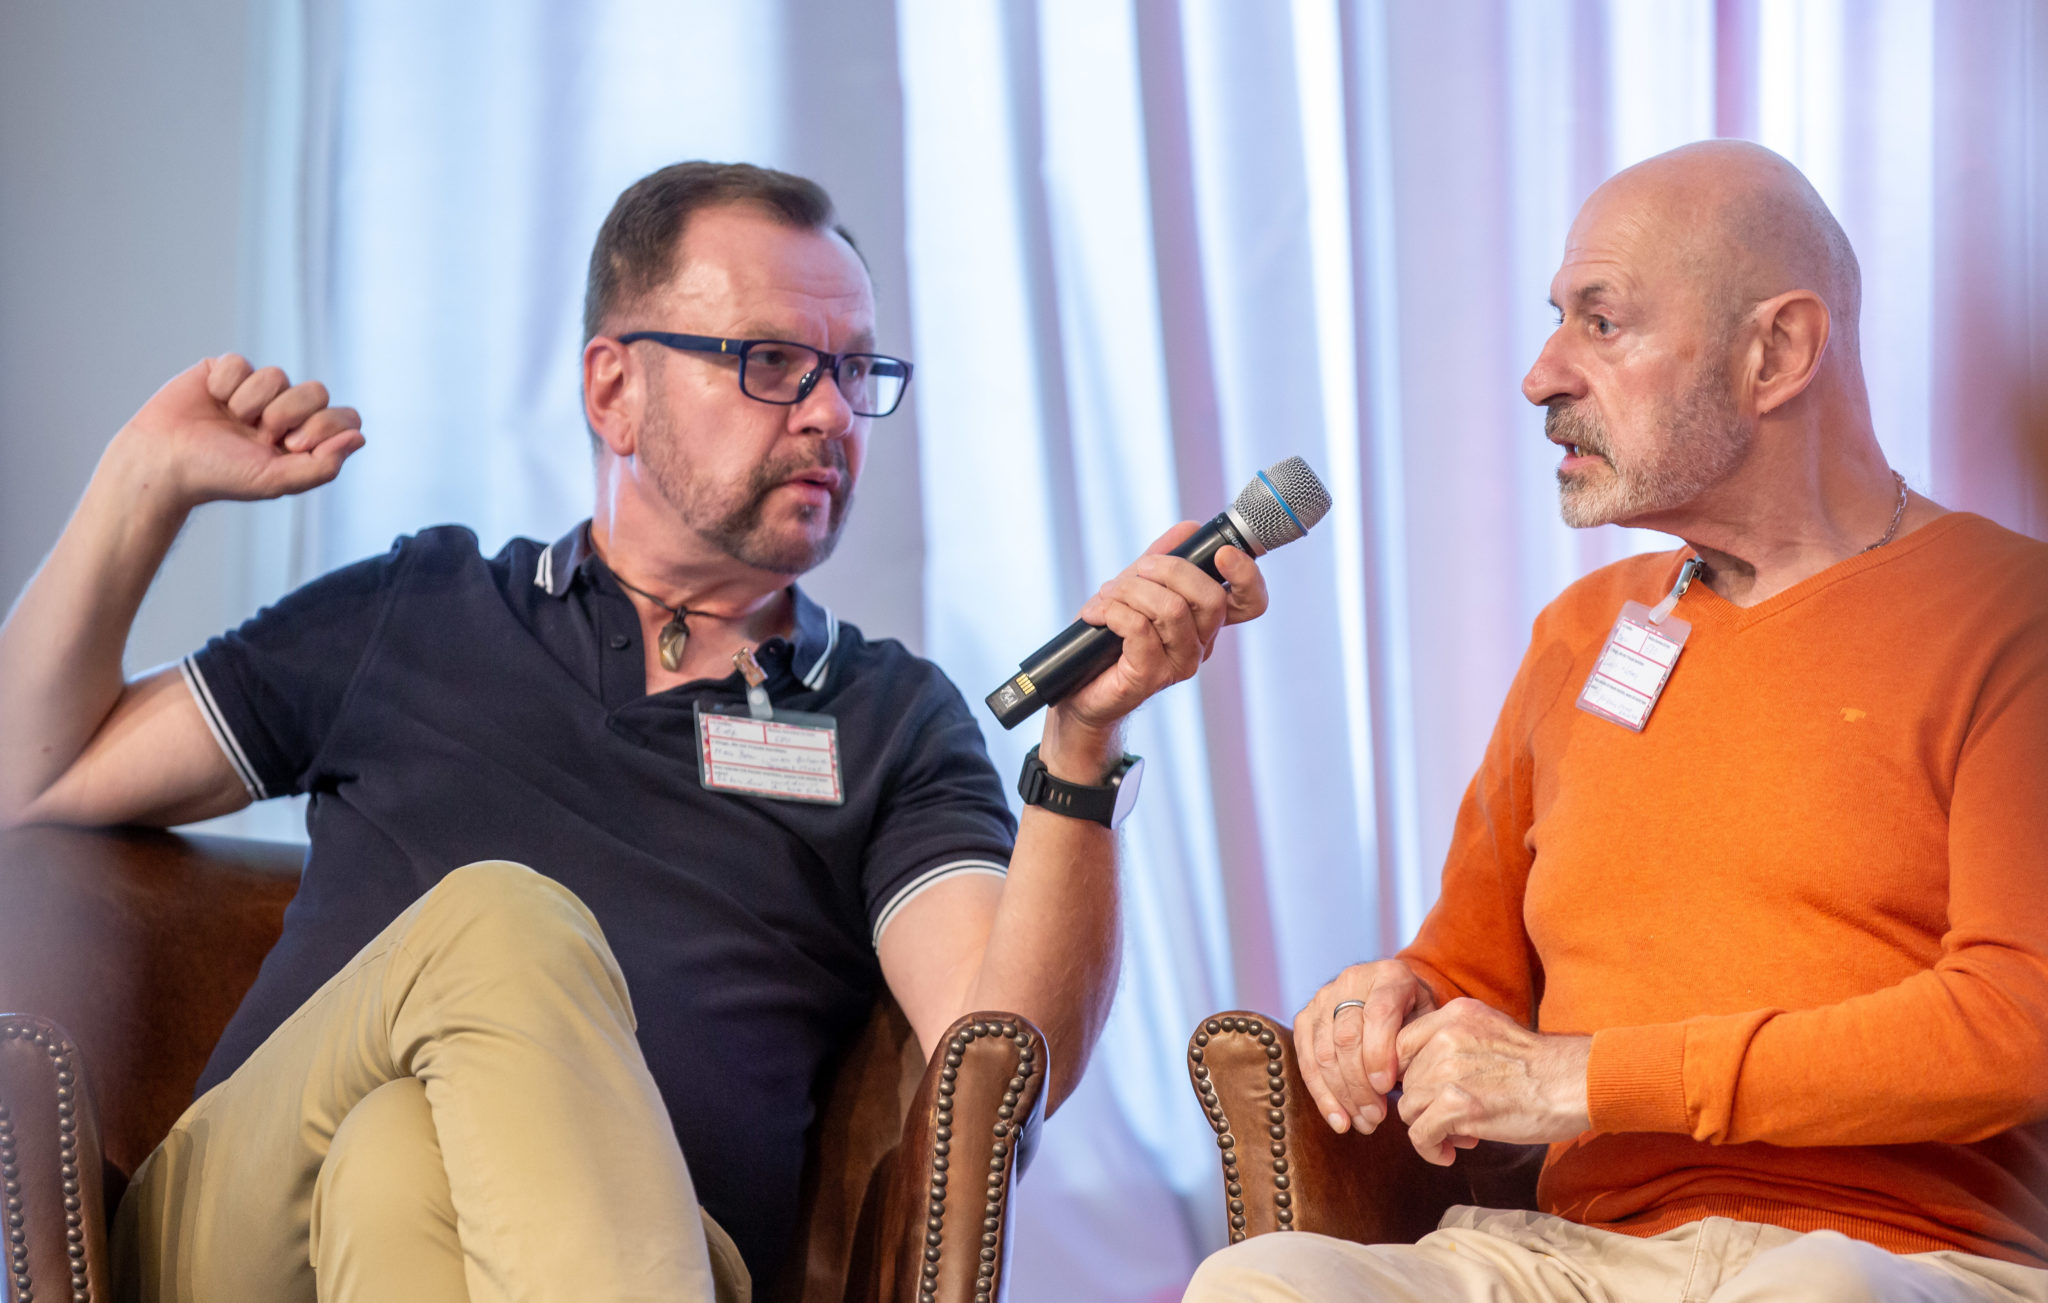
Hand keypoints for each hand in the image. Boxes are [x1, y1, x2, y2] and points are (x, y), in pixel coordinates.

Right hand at [109, 354, 363, 509]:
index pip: (345, 417)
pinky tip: (211, 401)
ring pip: (277, 375)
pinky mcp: (225, 371)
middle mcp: (286, 411)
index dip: (327, 425)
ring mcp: (256, 390)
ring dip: (252, 402)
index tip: (295, 444)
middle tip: (261, 434)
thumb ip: (323, 466)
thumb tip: (359, 438)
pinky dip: (225, 386)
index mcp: (305, 438)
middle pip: (317, 390)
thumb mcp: (276, 481)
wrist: (165, 461)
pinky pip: (241, 363)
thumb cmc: (220, 475)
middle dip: (288, 413)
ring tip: (232, 420)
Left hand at [1045, 521, 1267, 757]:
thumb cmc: (1110, 636)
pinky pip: (1139, 629)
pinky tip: (1097, 614)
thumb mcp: (1137, 586)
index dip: (1246, 576)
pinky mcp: (1150, 677)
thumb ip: (1164, 557)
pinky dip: (1113, 610)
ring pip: (1172, 609)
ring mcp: (1178, 664)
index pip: (1250, 602)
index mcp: (1205, 621)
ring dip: (1132, 590)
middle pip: (1211, 599)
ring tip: (1108, 594)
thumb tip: (1190, 528)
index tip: (1222, 554)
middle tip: (1138, 569)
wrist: (1078, 685)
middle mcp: (1200, 644)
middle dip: (1170, 570)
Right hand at [1296, 959, 1435, 1135]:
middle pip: (1346, 1037)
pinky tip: (1338, 1119)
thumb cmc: (1416, 1016)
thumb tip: (1409, 1084)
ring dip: (1342, 1095)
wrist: (1392, 996)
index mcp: (1389, 976)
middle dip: (1360, 1084)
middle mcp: (1351, 981)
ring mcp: (1323, 998)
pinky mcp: (1305, 1017)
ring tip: (1363, 1123)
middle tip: (1376, 1117)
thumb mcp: (1428, 1020)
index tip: (1387, 1089)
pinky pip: (1306, 1060)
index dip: (1379, 1054)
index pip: (1378, 1014)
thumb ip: (1418, 1044)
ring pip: (1323, 1052)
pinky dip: (1322, 1094)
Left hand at [1394, 997, 1590, 1165]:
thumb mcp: (1489, 1031)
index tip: (1426, 1093)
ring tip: (1458, 1135)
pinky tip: (1449, 1153)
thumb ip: (1452, 1041)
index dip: (1409, 1074)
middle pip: (1406, 1080)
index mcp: (1453, 1015)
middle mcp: (1445, 1037)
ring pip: (1409, 1108)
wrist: (1574, 1083)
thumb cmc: (1538, 1066)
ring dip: (1428, 1128)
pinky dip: (1430, 1149)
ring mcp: (1448, 1071)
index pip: (1400, 1044)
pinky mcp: (1456, 1106)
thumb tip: (1416, 1074)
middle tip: (1453, 1118)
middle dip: (1425, 1104)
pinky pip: (1420, 1134)